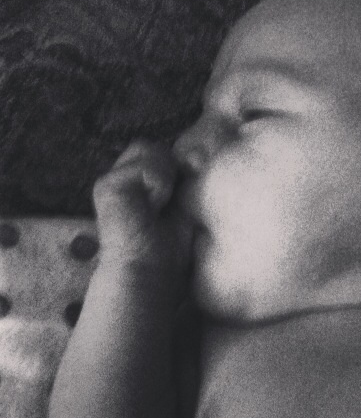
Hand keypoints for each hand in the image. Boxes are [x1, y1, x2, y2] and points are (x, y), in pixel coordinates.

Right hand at [93, 140, 192, 271]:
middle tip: (170, 200)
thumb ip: (186, 176)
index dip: (181, 162)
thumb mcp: (184, 203)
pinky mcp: (106, 185)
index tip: (192, 179)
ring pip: (149, 149)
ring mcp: (111, 180)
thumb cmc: (170, 246)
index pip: (162, 152)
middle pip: (154, 146)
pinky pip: (147, 166)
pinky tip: (152, 208)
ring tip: (159, 206)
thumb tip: (196, 154)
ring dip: (165, 177)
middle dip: (171, 168)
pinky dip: (159, 185)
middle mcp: (122, 178)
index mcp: (137, 182)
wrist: (152, 271)